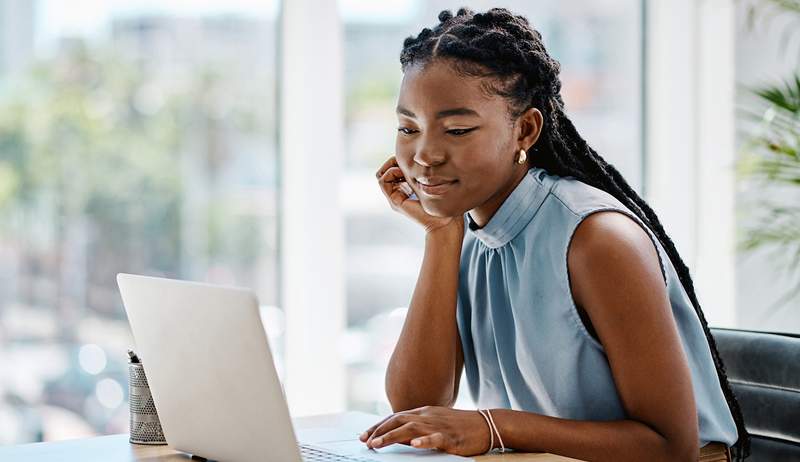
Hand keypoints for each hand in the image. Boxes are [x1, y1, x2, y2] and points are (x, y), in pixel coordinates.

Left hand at [358, 406, 491, 455]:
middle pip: (398, 420)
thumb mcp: (435, 422)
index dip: (378, 426)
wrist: (486, 424)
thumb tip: (399, 435)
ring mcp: (438, 425)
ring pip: (411, 428)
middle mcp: (428, 416)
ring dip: (391, 436)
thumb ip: (418, 426)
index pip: (395, 417)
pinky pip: (435, 438)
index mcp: (423, 412)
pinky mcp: (451, 436)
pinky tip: (414, 445)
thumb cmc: (460, 425)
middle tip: (365, 441)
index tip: (364, 435)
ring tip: (377, 443)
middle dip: (379, 430)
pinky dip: (424, 441)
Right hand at [376, 156, 462, 234]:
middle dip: (394, 161)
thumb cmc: (444, 202)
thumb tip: (422, 156)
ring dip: (391, 166)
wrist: (444, 221)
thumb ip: (425, 171)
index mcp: (408, 187)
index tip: (413, 159)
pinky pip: (383, 181)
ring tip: (404, 167)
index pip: (394, 169)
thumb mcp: (433, 180)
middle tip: (406, 160)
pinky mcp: (395, 201)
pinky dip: (390, 172)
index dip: (399, 160)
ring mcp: (396, 197)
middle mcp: (399, 192)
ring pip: (382, 174)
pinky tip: (402, 173)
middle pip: (386, 170)